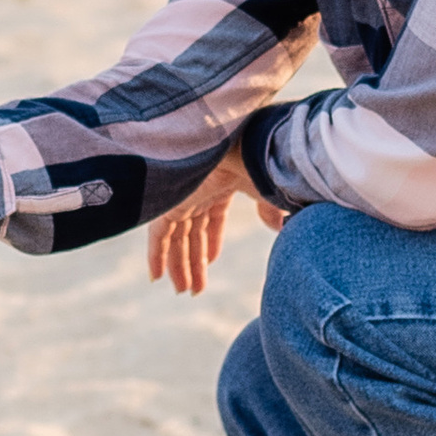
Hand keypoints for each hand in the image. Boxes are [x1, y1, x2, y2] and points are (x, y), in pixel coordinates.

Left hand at [147, 145, 284, 296]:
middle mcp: (198, 190)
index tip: (210, 262)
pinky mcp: (171, 202)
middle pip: (191, 233)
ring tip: (182, 291)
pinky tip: (156, 278)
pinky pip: (158, 234)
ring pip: (176, 238)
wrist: (243, 144)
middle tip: (193, 289)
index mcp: (220, 185)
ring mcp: (182, 195)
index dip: (210, 242)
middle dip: (193, 262)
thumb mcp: (268, 189)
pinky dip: (156, 256)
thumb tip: (279, 228)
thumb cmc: (259, 160)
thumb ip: (270, 209)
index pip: (211, 219)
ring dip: (179, 266)